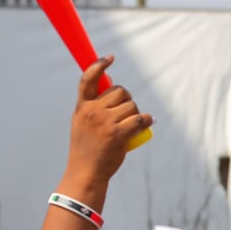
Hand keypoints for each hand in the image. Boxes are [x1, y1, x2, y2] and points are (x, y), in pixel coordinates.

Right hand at [62, 56, 152, 194]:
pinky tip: (148, 123)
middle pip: (120, 91)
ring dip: (136, 113)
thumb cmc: (87, 149)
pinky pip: (140, 119)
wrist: (86, 172)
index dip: (99, 65)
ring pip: (132, 105)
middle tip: (126, 113)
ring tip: (130, 125)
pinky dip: (147, 120)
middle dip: (127, 99)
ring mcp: (104, 122)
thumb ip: (94, 109)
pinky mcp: (118, 134)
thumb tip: (117, 94)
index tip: (110, 57)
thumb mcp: (82, 124)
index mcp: (82, 107)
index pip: (88, 79)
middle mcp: (92, 111)